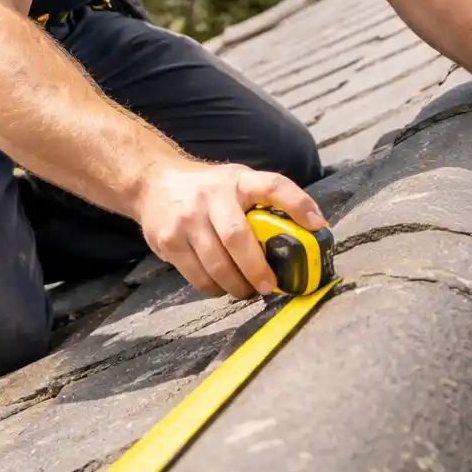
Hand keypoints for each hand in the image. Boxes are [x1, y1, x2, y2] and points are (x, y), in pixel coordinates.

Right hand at [134, 159, 325, 299]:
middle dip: (257, 269)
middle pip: (237, 238)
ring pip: (217, 266)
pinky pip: (197, 277)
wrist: (153, 182)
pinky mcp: (168, 241)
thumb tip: (309, 234)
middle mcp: (211, 197)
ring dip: (238, 286)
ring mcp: (186, 220)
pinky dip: (215, 289)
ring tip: (248, 290)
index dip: (298, 204)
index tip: (318, 226)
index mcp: (238, 181)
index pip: (273, 186)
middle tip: (270, 286)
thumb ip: (264, 203)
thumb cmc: (208, 189)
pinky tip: (223, 286)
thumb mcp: (237, 182)